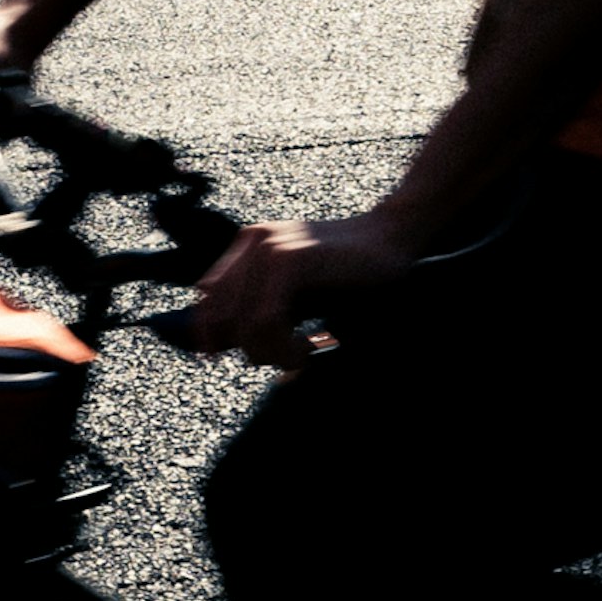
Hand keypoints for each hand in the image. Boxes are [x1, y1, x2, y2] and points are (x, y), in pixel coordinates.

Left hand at [186, 207, 419, 365]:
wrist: (394, 238)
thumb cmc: (350, 274)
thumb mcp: (298, 295)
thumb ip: (261, 312)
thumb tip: (219, 345)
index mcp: (249, 246)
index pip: (207, 296)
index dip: (207, 333)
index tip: (221, 358)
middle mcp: (253, 242)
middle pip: (220, 315)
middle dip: (250, 350)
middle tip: (286, 362)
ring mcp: (270, 247)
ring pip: (244, 324)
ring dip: (272, 354)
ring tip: (302, 357)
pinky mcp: (291, 259)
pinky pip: (267, 319)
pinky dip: (284, 346)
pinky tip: (309, 348)